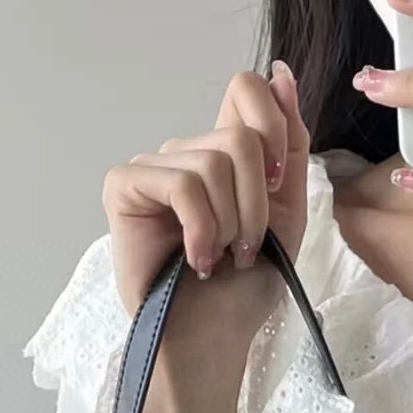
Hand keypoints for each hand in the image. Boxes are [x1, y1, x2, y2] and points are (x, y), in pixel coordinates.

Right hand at [101, 62, 309, 376]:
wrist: (212, 339)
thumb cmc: (243, 291)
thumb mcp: (286, 216)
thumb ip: (288, 149)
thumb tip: (282, 74)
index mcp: (224, 157)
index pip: (245, 89)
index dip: (272, 127)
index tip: (275, 184)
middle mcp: (187, 154)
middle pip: (239, 137)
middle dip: (256, 206)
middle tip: (244, 248)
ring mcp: (154, 169)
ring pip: (213, 163)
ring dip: (229, 225)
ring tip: (218, 258)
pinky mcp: (125, 187)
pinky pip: (181, 183)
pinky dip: (200, 229)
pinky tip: (194, 260)